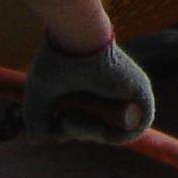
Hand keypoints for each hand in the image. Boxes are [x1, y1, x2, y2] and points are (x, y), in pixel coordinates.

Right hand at [24, 34, 156, 143]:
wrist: (76, 37)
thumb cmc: (56, 59)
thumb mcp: (41, 96)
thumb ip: (37, 118)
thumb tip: (35, 140)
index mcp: (94, 88)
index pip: (87, 122)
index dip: (71, 130)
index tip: (56, 124)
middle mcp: (112, 91)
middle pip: (99, 129)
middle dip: (77, 132)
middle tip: (63, 121)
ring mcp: (128, 93)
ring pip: (114, 131)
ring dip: (88, 133)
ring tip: (71, 119)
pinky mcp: (142, 94)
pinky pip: (134, 129)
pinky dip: (111, 134)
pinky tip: (88, 122)